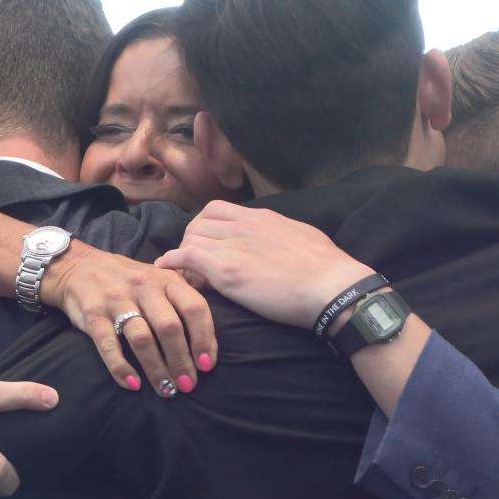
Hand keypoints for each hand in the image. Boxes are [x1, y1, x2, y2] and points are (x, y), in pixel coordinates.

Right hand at [42, 243, 217, 396]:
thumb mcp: (158, 279)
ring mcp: (116, 300)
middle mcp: (143, 287)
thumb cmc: (128, 280)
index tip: (206, 366)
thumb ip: (182, 304)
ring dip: (156, 369)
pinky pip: (109, 345)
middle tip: (187, 385)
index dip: (204, 338)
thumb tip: (208, 348)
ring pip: (142, 338)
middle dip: (181, 360)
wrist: (78, 267)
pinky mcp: (93, 315)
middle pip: (169, 326)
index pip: (194, 307)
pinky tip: (132, 384)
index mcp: (165, 279)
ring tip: (165, 390)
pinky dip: (121, 368)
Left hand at [155, 201, 374, 328]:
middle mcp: (243, 226)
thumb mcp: (300, 236)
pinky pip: (186, 256)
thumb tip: (274, 240)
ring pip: (190, 238)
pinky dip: (171, 261)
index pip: (217, 210)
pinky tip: (165, 270)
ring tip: (187, 275)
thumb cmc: (326, 269)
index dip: (204, 227)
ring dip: (183, 255)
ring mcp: (234, 247)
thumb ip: (278, 234)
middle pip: (198, 224)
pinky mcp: (227, 271)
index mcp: (261, 217)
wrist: (333, 287)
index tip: (206, 245)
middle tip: (193, 264)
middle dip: (190, 242)